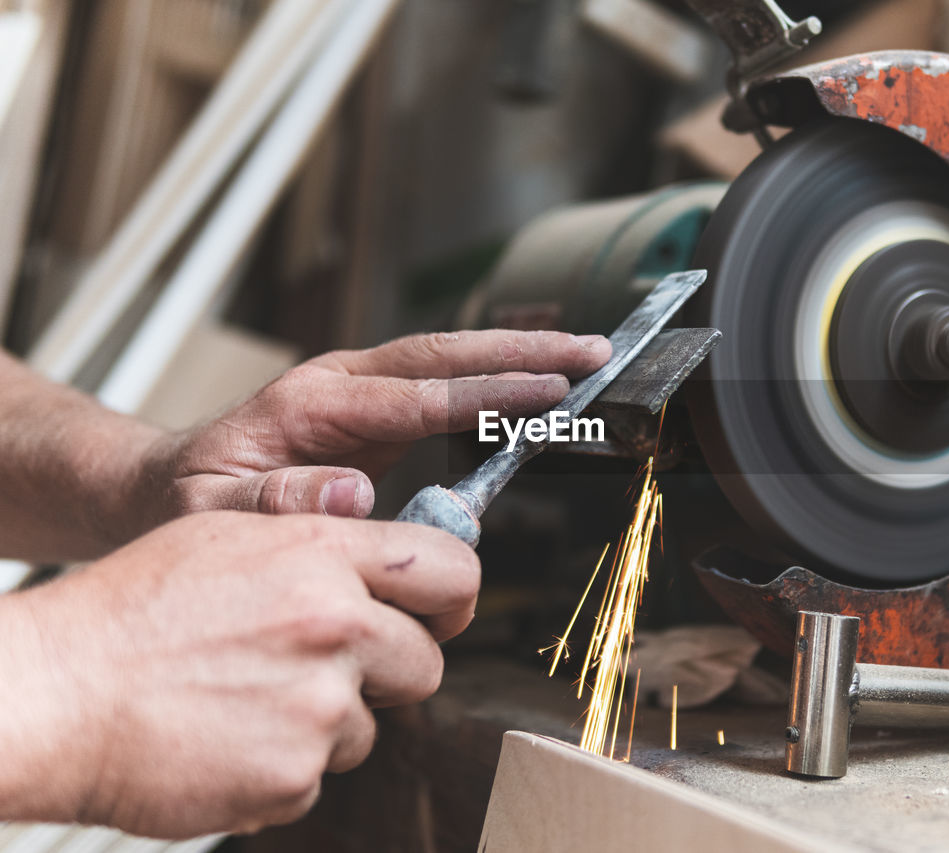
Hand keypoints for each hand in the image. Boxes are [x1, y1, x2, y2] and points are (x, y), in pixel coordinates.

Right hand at [0, 511, 478, 837]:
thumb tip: (395, 568)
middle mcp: (336, 625)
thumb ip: (326, 546)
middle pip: (426, 663)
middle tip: (323, 667)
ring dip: (326, 721)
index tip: (439, 613)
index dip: (451, 598)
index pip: (452, 569)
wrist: (58, 692)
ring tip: (249, 699)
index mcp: (324, 555)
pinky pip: (321, 773)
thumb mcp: (235, 538)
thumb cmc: (134, 612)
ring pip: (370, 725)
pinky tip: (231, 736)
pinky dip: (284, 764)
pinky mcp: (296, 776)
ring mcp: (320, 706)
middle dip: (387, 672)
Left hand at [139, 330, 609, 526]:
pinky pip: (445, 388)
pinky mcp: (374, 412)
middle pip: (447, 353)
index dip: (487, 393)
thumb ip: (275, 502)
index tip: (550, 390)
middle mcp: (342, 386)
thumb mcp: (211, 512)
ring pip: (452, 360)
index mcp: (311, 406)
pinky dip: (497, 379)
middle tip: (594, 350)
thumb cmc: (185, 503)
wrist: (164, 488)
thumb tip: (353, 490)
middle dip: (524, 348)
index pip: (418, 393)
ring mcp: (361, 394)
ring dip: (520, 353)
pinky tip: (540, 386)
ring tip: (587, 355)